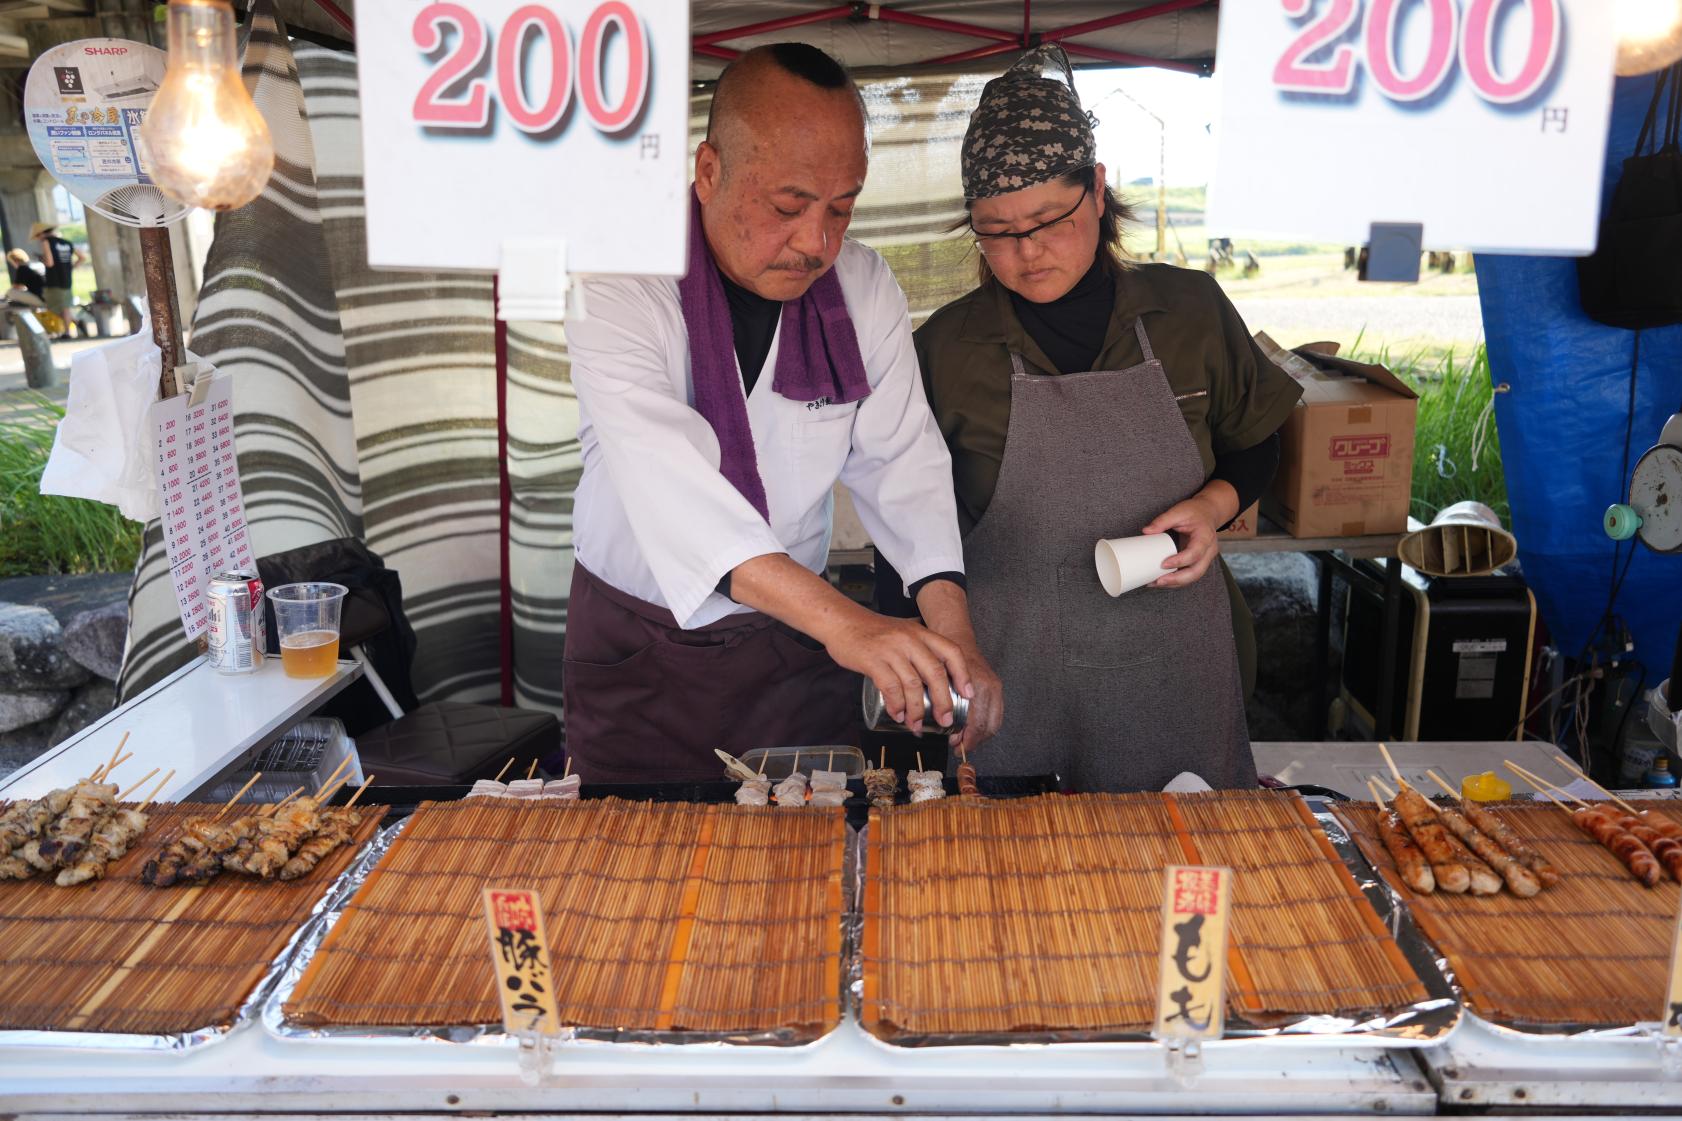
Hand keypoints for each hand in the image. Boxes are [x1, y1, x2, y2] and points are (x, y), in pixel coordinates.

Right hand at [823, 610, 971, 732]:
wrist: (841, 621)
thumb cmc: (873, 631)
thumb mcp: (903, 632)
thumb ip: (919, 650)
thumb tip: (937, 682)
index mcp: (920, 633)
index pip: (951, 652)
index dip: (963, 674)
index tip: (968, 694)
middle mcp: (909, 639)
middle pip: (935, 673)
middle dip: (943, 701)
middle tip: (945, 720)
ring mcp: (891, 650)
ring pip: (913, 685)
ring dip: (916, 710)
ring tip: (916, 725)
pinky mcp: (872, 660)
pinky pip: (890, 687)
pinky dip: (896, 705)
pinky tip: (897, 714)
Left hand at [947, 640, 1002, 754]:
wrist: (957, 638)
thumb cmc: (944, 659)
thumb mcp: (939, 681)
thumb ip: (944, 704)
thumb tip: (944, 730)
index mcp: (976, 686)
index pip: (977, 723)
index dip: (967, 738)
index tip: (955, 746)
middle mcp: (990, 688)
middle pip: (988, 726)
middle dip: (974, 740)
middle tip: (959, 746)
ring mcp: (996, 687)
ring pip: (995, 723)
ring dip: (981, 736)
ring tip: (966, 741)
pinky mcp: (997, 688)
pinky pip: (996, 714)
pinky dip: (986, 726)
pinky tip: (974, 730)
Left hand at [1142, 492, 1225, 588]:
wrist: (1208, 512)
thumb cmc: (1195, 511)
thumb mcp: (1179, 511)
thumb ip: (1162, 520)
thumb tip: (1146, 531)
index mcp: (1205, 536)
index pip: (1195, 553)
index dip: (1180, 561)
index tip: (1163, 564)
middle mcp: (1209, 550)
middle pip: (1197, 571)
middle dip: (1177, 579)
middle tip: (1158, 581)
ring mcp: (1205, 558)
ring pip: (1193, 576)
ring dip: (1175, 583)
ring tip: (1155, 583)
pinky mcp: (1199, 562)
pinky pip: (1189, 574)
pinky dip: (1176, 580)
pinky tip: (1161, 580)